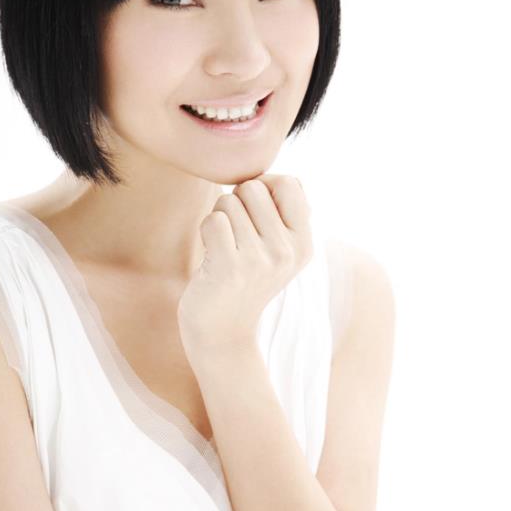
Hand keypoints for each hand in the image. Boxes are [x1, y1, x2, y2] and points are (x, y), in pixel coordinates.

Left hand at [177, 173, 312, 352]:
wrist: (223, 333)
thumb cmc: (244, 280)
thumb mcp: (278, 250)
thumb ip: (284, 213)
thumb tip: (280, 177)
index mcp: (304, 243)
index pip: (289, 183)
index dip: (264, 185)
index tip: (253, 210)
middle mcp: (287, 251)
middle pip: (253, 187)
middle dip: (235, 201)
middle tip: (234, 233)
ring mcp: (260, 260)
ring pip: (228, 202)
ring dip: (219, 218)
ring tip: (224, 247)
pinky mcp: (231, 267)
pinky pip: (213, 221)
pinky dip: (206, 232)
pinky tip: (212, 256)